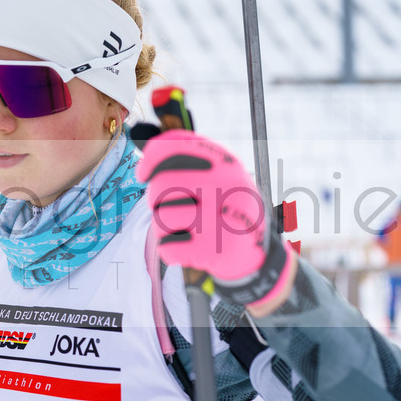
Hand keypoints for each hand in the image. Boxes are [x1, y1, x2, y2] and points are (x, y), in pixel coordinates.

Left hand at [136, 130, 295, 308]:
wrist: (257, 252)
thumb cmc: (225, 206)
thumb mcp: (220, 174)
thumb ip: (189, 158)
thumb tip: (147, 157)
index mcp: (226, 163)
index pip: (173, 148)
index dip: (151, 160)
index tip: (143, 174)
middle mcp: (225, 187)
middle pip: (161, 186)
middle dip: (158, 200)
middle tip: (174, 208)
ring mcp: (221, 219)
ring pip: (162, 218)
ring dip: (165, 227)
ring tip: (186, 229)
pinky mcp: (214, 251)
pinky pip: (167, 247)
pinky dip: (172, 251)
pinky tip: (191, 248)